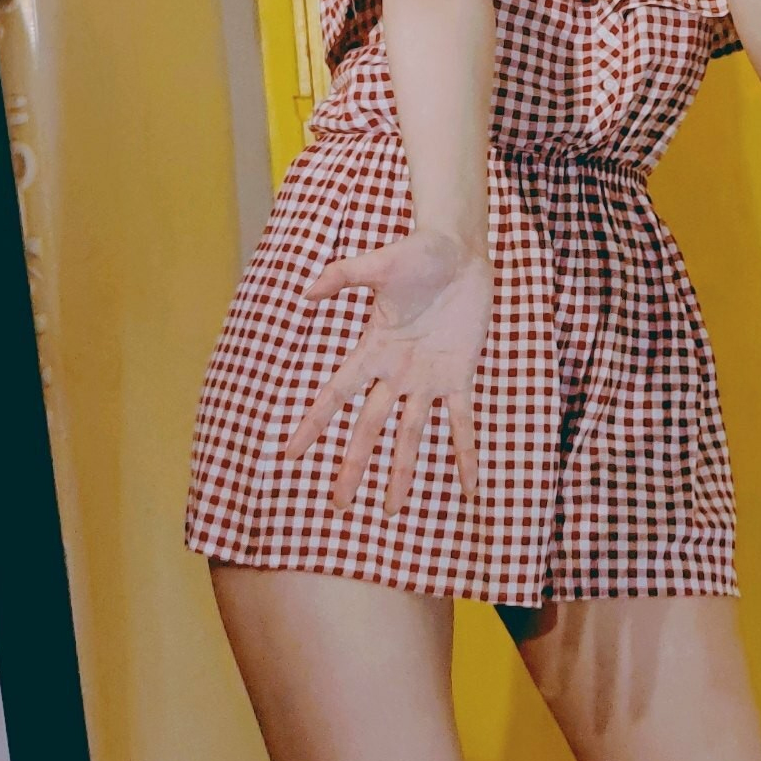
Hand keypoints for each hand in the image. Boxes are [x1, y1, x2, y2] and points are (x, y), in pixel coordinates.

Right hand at [286, 229, 491, 512]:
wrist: (459, 250)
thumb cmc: (416, 253)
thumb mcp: (378, 264)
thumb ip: (342, 276)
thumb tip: (307, 292)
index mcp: (372, 350)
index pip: (336, 394)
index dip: (314, 424)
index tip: (290, 453)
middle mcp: (396, 373)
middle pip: (369, 428)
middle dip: (353, 465)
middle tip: (338, 503)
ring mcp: (428, 378)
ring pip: (411, 435)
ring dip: (401, 472)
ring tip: (391, 509)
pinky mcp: (460, 375)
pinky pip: (462, 422)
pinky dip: (466, 453)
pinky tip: (469, 486)